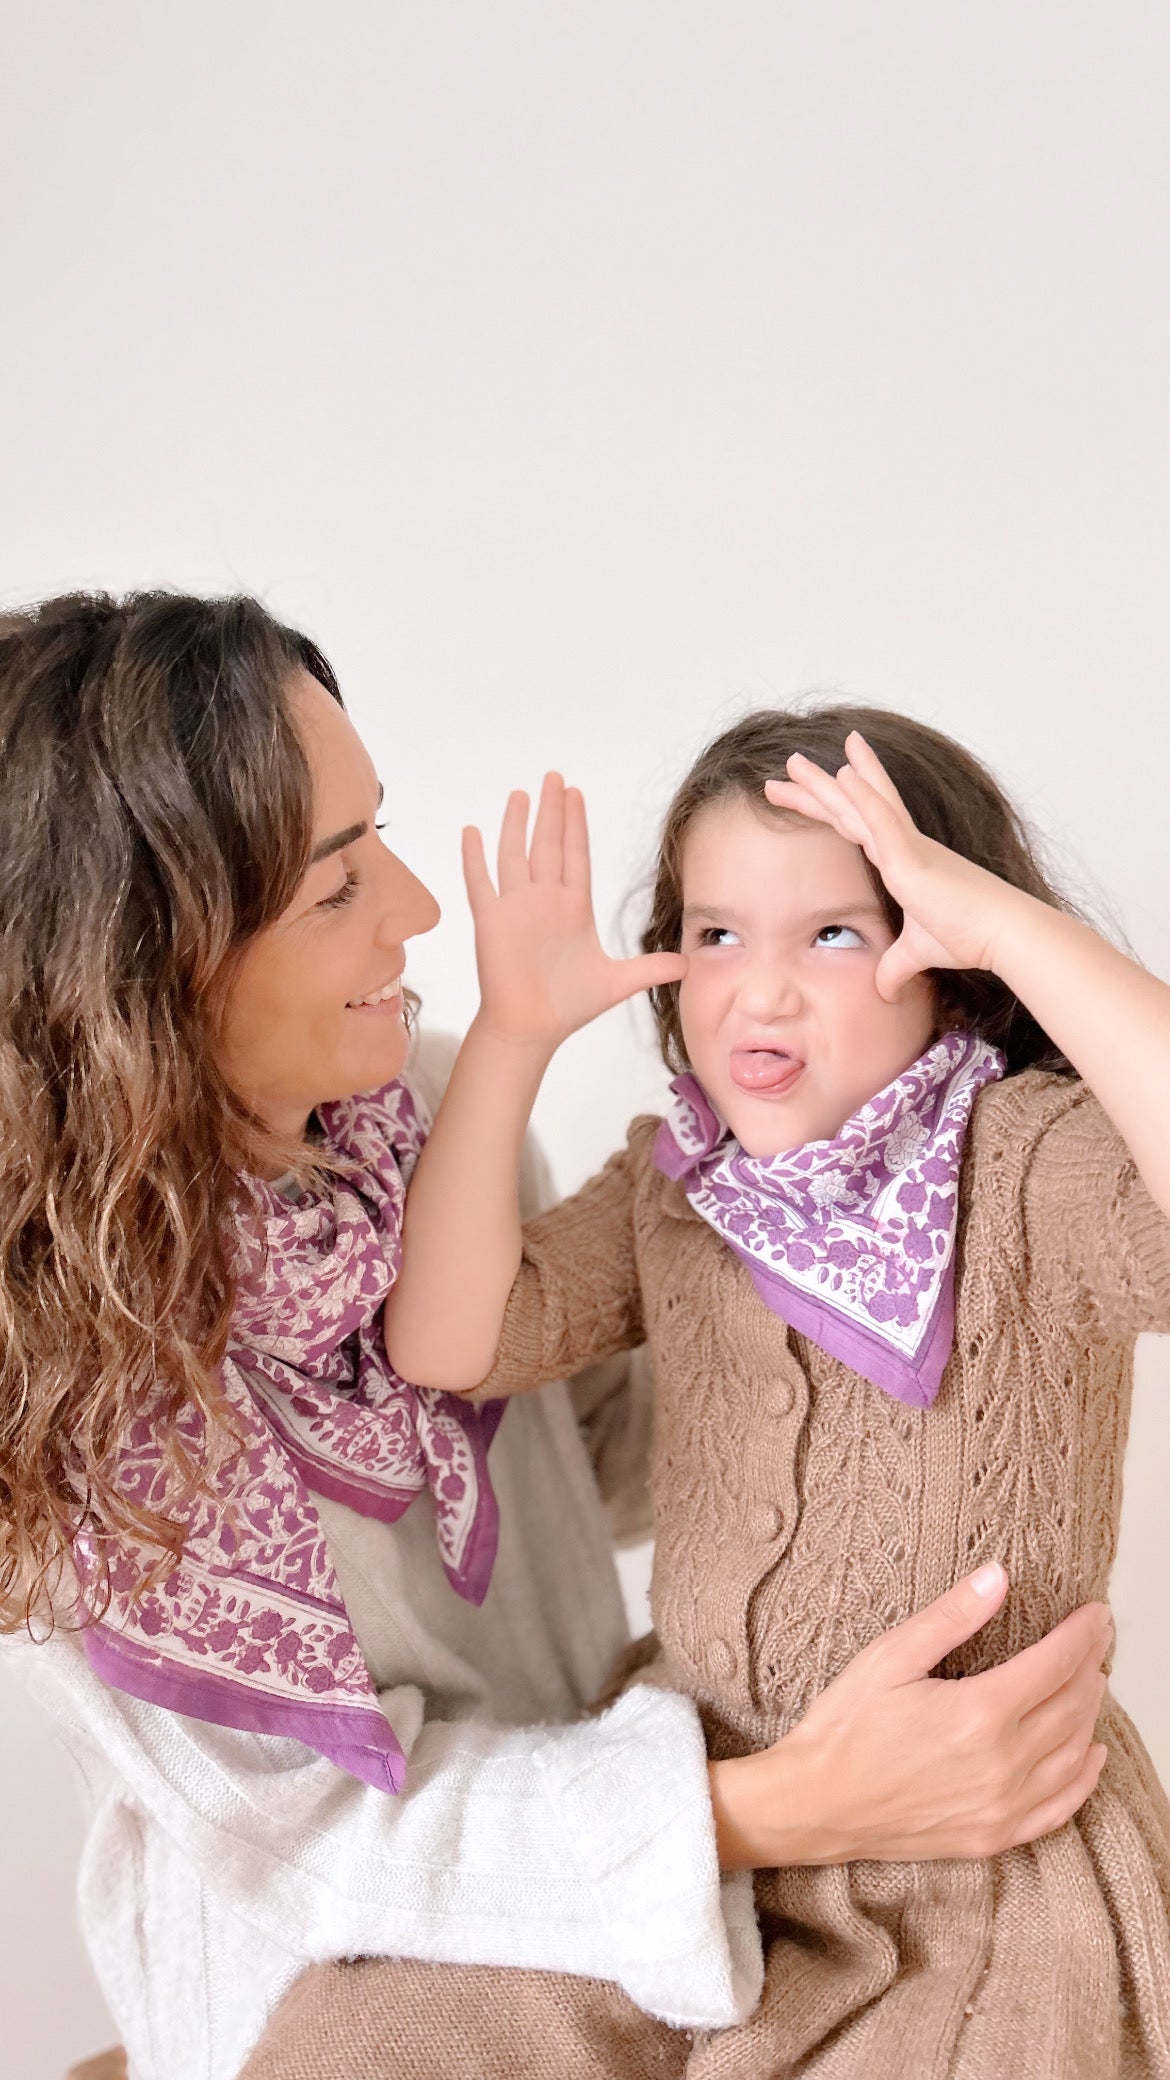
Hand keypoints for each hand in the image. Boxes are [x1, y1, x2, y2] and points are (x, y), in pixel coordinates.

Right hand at [463, 772, 685, 1047]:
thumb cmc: (569, 1006)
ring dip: (516, 825)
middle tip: (554, 777)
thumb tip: (688, 962)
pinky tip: (472, 831)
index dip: (576, 824)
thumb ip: (651, 967)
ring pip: (515, 854)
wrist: (532, 1028)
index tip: (575, 794)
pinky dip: (474, 857)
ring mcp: (516, 908)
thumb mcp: (619, 982)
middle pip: (548, 844)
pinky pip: (481, 883)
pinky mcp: (491, 921)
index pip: (576, 854)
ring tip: (521, 794)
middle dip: (552, 810)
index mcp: (573, 907)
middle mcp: (544, 900)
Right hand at [710, 1564, 1110, 1868]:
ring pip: (1073, 1754)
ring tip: (1093, 1683)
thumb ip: (951, 1616)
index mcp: (980, 1712)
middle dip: (1092, 1666)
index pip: (1056, 1664)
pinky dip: (1084, 1779)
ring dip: (1091, 1715)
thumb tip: (998, 1576)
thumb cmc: (845, 1727)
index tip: (1097, 1614)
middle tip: (1100, 1639)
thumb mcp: (890, 1656)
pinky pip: (1059, 1808)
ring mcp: (1002, 1805)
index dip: (1083, 1635)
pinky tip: (1091, 1756)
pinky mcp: (993, 1836)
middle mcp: (1003, 1762)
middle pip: (1072, 1706)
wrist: (815, 1804)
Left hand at [763, 732, 1028, 1002]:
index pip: (854, 826)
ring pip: (858, 805)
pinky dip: (863, 797)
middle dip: (817, 787)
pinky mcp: (913, 857)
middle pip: (850, 806)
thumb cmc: (968, 936)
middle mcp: (901, 845)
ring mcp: (906, 846)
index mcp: (900, 860)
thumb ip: (895, 968)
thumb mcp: (917, 953)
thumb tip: (885, 994)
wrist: (999, 933)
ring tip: (794, 760)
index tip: (803, 790)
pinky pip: (883, 820)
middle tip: (789, 762)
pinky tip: (843, 774)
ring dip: (825, 783)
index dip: (829, 806)